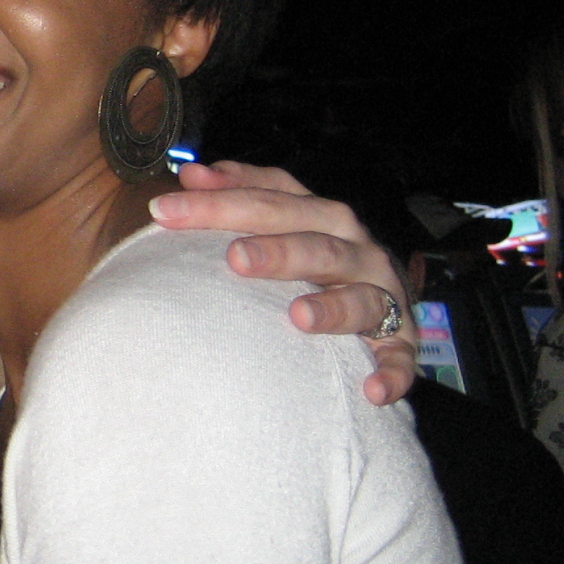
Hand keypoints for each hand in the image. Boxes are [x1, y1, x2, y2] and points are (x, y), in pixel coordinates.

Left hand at [149, 161, 417, 405]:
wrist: (384, 299)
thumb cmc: (314, 259)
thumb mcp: (280, 220)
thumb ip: (238, 194)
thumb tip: (190, 174)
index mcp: (322, 216)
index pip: (272, 199)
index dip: (221, 200)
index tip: (163, 211)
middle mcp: (356, 249)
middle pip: (316, 243)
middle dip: (276, 249)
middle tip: (233, 258)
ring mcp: (382, 295)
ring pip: (360, 297)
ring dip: (332, 308)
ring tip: (297, 315)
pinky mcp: (400, 342)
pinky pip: (399, 357)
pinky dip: (392, 373)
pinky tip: (371, 389)